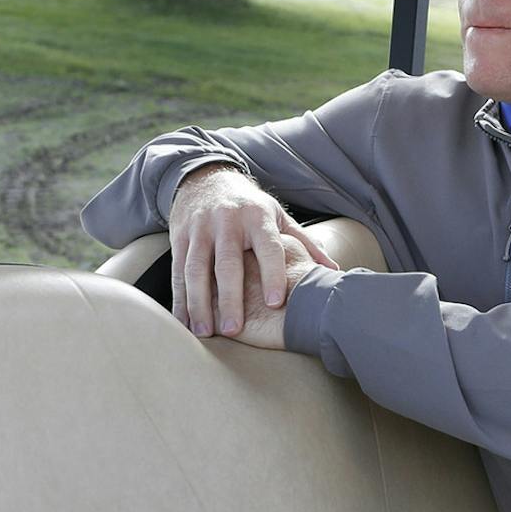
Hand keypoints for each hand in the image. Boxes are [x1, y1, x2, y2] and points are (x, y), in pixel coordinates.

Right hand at [168, 165, 338, 337]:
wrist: (205, 179)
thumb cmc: (249, 206)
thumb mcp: (277, 215)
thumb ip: (303, 242)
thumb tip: (332, 269)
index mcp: (256, 217)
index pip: (267, 247)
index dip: (272, 274)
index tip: (276, 303)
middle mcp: (227, 222)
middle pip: (228, 263)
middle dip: (231, 297)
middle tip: (235, 329)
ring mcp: (200, 230)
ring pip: (196, 269)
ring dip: (199, 303)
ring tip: (206, 332)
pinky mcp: (180, 238)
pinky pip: (178, 271)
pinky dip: (179, 299)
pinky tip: (184, 322)